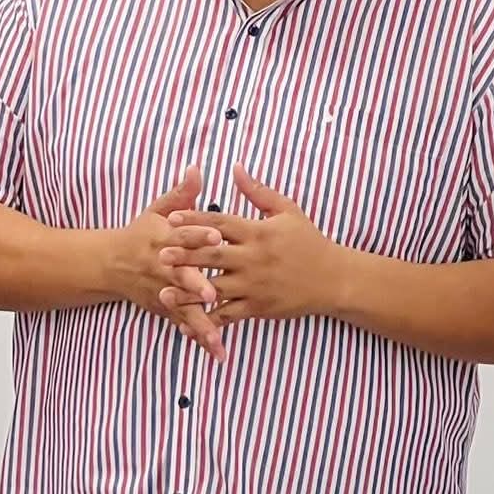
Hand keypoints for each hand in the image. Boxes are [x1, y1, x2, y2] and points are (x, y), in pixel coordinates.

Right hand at [112, 168, 224, 359]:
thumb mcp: (158, 211)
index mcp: (164, 238)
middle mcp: (163, 266)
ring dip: (199, 321)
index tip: (217, 234)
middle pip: (180, 275)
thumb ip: (182, 194)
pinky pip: (184, 324)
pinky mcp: (165, 309)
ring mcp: (163, 291)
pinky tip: (217, 351)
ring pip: (182, 307)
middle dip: (195, 284)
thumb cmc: (141, 234)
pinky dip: (199, 337)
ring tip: (218, 336)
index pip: (183, 234)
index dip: (198, 233)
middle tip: (212, 291)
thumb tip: (198, 169)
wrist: (109, 264)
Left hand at [163, 168, 348, 327]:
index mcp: (258, 233)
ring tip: (163, 291)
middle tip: (160, 253)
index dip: (194, 220)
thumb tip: (236, 168)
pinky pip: (227, 316)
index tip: (171, 218)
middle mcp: (254, 259)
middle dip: (184, 254)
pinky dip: (206, 321)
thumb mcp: (288, 211)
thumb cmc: (309, 242)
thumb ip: (258, 192)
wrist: (333, 279)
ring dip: (187, 291)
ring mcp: (255, 286)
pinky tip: (187, 325)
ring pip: (215, 289)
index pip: (221, 223)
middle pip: (212, 255)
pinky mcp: (258, 307)